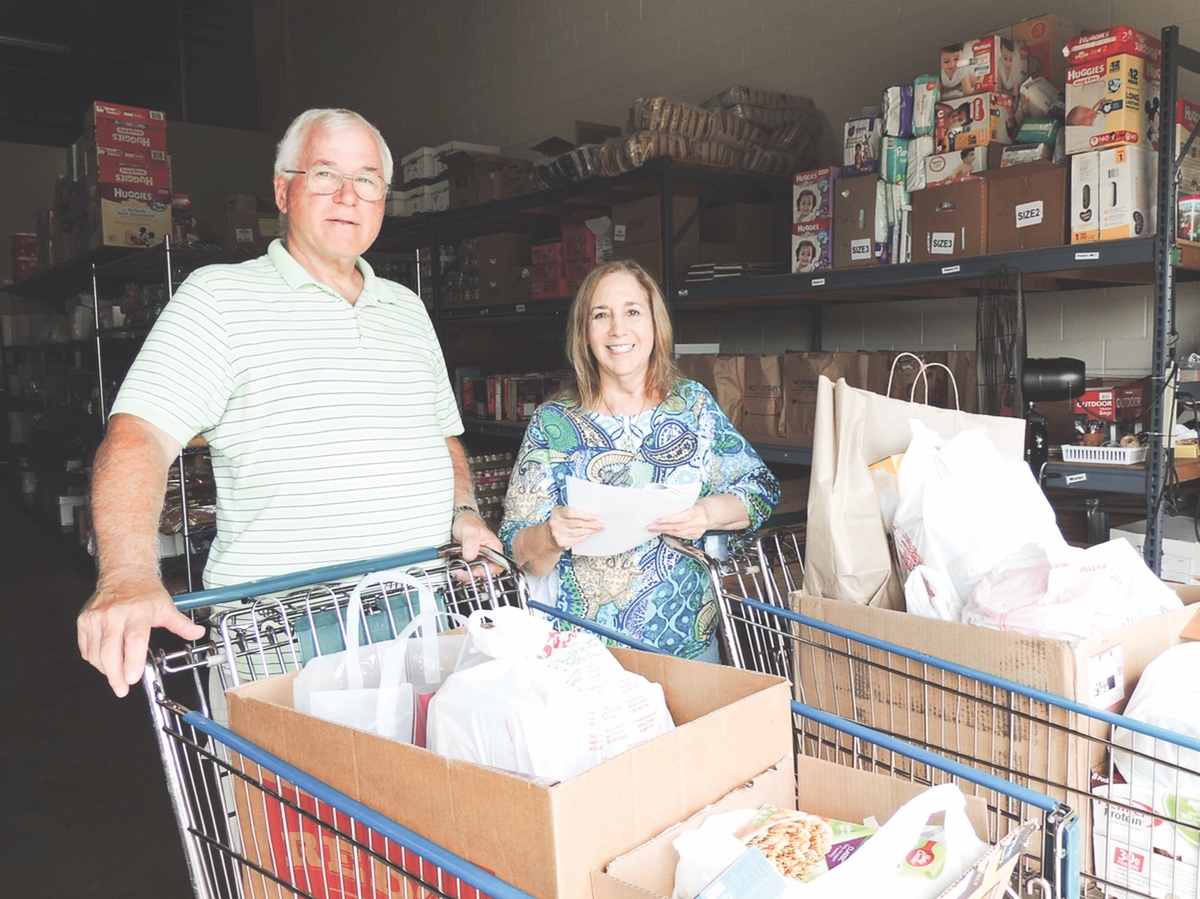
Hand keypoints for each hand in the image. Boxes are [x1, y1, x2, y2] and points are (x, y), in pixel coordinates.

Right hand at [77, 572, 205, 697]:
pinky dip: (95, 660)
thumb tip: (197, 633)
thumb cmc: (144, 592)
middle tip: (122, 688)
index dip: (132, 661)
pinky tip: (105, 662)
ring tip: (116, 676)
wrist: (124, 574)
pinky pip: (86, 648)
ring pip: (96, 653)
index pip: (134, 639)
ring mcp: (96, 617)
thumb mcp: (166, 606)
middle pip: (110, 651)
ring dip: (106, 670)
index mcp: (138, 611)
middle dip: (115, 675)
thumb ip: (181, 624)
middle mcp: (114, 614)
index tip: (133, 678)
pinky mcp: (84, 620)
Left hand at [451, 509, 504, 578]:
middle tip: (463, 571)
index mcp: (494, 547)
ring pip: (475, 574)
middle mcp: (488, 555)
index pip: (497, 565)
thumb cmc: (468, 522)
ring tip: (457, 570)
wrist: (457, 520)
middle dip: (473, 574)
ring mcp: (478, 559)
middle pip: (485, 572)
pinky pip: (467, 571)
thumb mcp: (470, 531)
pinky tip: (455, 568)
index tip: (477, 570)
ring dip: (465, 575)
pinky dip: (461, 572)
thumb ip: (471, 543)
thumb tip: (470, 556)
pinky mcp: (469, 561)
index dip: (488, 571)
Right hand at [547, 504, 603, 551]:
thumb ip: (573, 510)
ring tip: (598, 528)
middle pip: (577, 523)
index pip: (571, 512)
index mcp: (556, 512)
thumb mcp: (562, 512)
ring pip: (579, 532)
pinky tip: (590, 533)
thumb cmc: (560, 521)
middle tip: (600, 523)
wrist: (549, 536)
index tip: (595, 516)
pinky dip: (585, 536)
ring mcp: (558, 534)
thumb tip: (591, 513)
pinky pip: (577, 539)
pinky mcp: (562, 543)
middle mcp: (556, 523)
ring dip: (590, 530)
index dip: (584, 514)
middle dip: (591, 523)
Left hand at [648, 499, 712, 541]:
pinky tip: (664, 531)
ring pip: (678, 533)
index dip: (671, 519)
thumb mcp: (690, 502)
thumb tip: (663, 508)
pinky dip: (671, 534)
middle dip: (663, 526)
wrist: (708, 513)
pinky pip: (681, 536)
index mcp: (698, 511)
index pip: (684, 516)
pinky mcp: (696, 536)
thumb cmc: (697, 505)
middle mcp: (699, 522)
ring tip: (654, 528)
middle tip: (651, 525)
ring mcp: (698, 530)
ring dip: (664, 531)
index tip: (659, 520)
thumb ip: (679, 505)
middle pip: (678, 526)